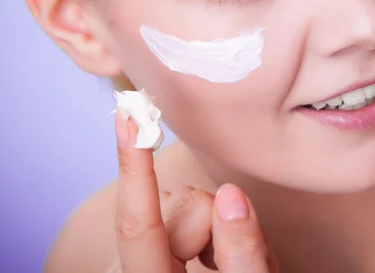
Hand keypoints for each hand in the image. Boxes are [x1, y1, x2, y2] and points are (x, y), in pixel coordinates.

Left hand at [114, 109, 278, 271]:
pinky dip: (208, 231)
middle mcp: (134, 270)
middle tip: (248, 257)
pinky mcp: (154, 251)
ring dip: (219, 229)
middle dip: (220, 223)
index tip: (126, 118)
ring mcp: (141, 260)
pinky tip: (217, 259)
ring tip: (233, 263)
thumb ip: (242, 255)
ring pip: (189, 207)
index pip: (138, 223)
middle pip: (182, 209)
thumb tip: (230, 195)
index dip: (133, 165)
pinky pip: (184, 217)